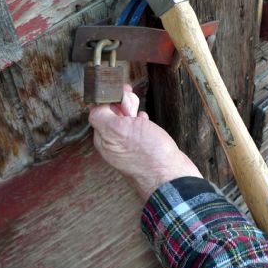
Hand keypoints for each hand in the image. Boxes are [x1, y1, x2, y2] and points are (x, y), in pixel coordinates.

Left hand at [88, 85, 201, 200]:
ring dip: (131, 110)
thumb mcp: (118, 130)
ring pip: (125, 121)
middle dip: (122, 102)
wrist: (171, 176)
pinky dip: (140, 121)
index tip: (122, 92)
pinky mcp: (144, 149)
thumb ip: (102, 116)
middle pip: (111, 114)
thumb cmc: (147, 155)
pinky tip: (145, 120)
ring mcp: (129, 148)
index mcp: (103, 139)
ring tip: (139, 110)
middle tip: (133, 104)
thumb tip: (96, 106)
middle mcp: (113, 144)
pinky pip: (137, 130)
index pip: (99, 110)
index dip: (110, 97)